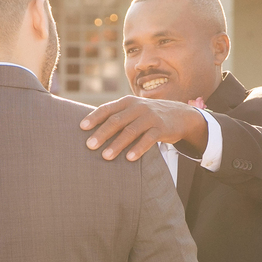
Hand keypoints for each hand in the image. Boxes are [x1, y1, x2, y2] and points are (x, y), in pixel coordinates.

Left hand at [81, 96, 207, 161]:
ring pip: (131, 131)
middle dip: (102, 133)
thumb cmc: (149, 116)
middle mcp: (138, 108)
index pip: (107, 109)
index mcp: (127, 103)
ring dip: (117, 144)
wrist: (180, 115)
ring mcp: (150, 117)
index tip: (81, 128)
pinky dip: (138, 149)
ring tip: (105, 156)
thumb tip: (92, 131)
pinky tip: (129, 158)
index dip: (94, 117)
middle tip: (89, 145)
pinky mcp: (161, 128)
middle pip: (117, 120)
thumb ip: (118, 117)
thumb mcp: (134, 111)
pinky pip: (148, 139)